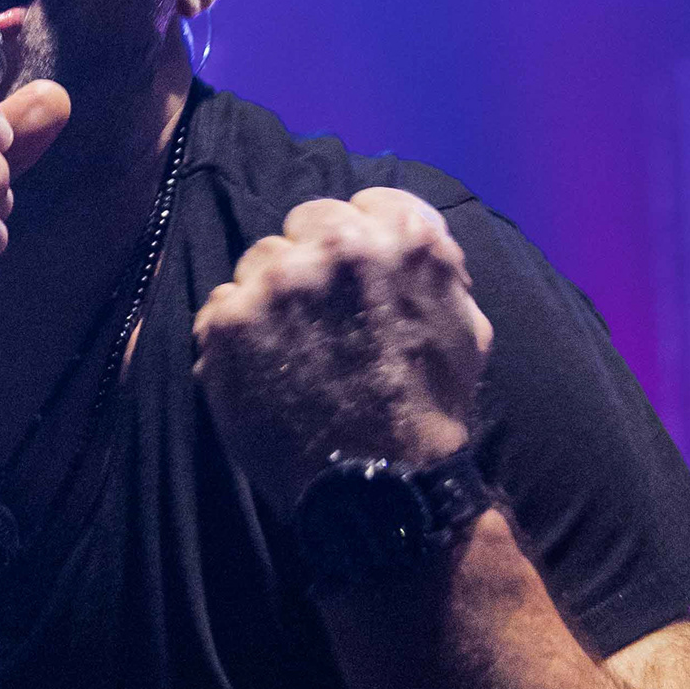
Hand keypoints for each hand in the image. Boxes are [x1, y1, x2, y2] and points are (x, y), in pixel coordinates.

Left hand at [192, 188, 492, 510]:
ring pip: (260, 261)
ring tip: (291, 349)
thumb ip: (434, 268)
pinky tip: (261, 368)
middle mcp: (338, 247)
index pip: (367, 203)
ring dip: (272, 294)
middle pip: (307, 222)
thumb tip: (408, 239)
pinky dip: (235, 333)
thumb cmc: (430, 410)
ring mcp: (277, 282)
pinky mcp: (230, 320)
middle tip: (320, 312)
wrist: (381, 485)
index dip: (362, 238)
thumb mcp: (467, 326)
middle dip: (313, 258)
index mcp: (403, 239)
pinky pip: (221, 304)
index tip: (356, 273)